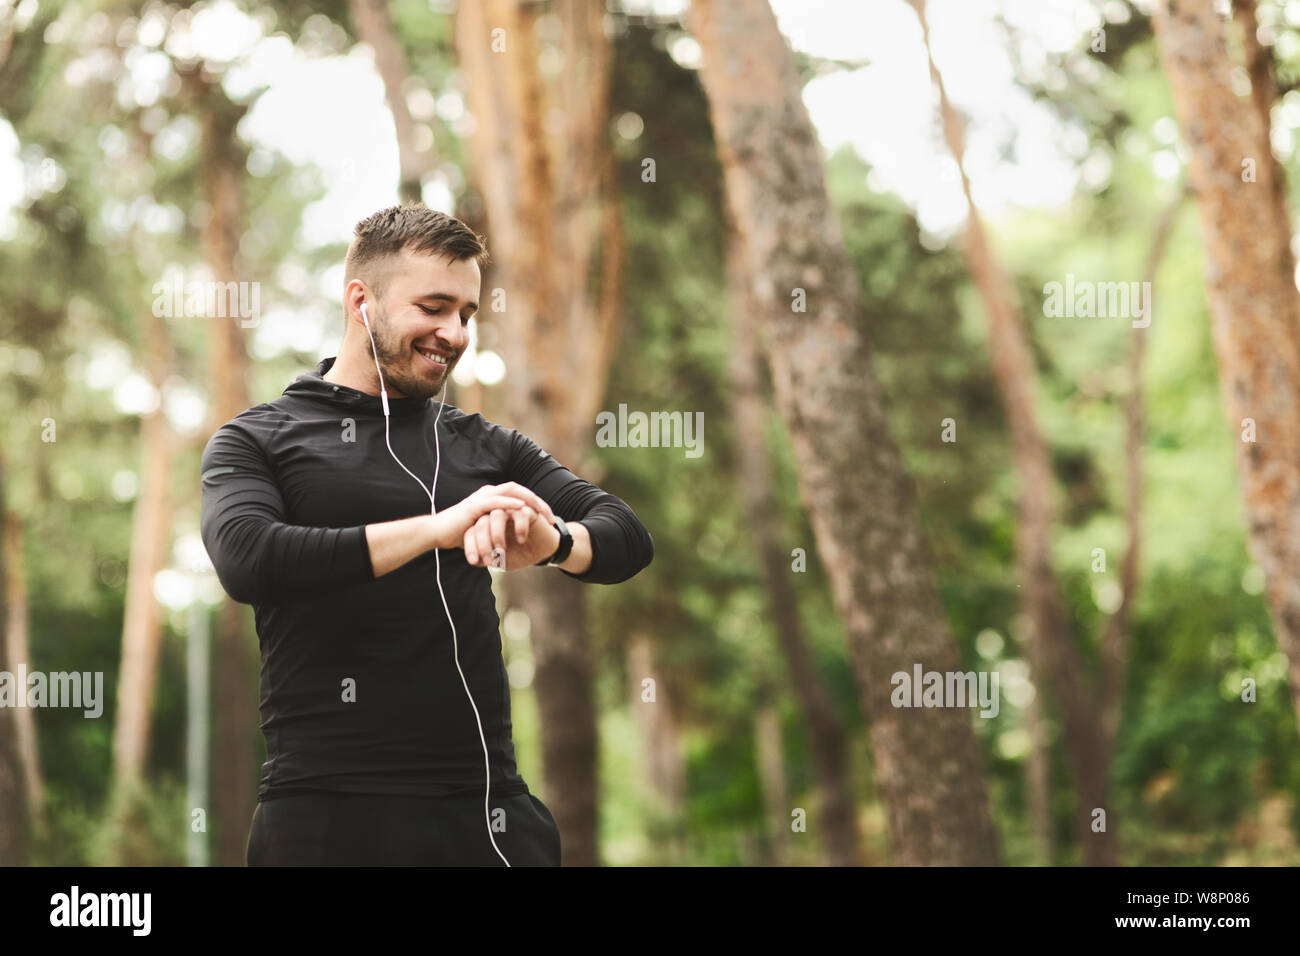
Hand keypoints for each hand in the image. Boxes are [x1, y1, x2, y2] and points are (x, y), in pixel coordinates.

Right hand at [432, 483, 555, 550]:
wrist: (437, 533)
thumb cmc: (459, 534)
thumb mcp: (484, 531)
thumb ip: (497, 530)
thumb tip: (511, 540)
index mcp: (493, 498)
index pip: (520, 496)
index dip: (537, 505)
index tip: (549, 519)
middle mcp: (489, 493)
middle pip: (521, 490)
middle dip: (538, 503)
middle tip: (551, 517)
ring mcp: (483, 497)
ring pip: (512, 492)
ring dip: (529, 501)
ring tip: (542, 513)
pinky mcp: (475, 504)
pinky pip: (496, 500)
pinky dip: (510, 503)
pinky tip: (522, 507)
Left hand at [463, 507, 560, 569]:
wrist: (542, 552)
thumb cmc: (520, 555)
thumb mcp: (501, 561)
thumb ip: (487, 559)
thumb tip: (475, 560)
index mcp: (487, 526)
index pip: (472, 532)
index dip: (471, 547)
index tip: (474, 562)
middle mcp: (496, 516)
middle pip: (482, 523)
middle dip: (483, 543)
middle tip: (491, 560)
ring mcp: (511, 511)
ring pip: (497, 515)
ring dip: (497, 535)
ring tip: (501, 551)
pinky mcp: (527, 510)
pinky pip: (519, 513)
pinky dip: (519, 528)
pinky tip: (521, 540)